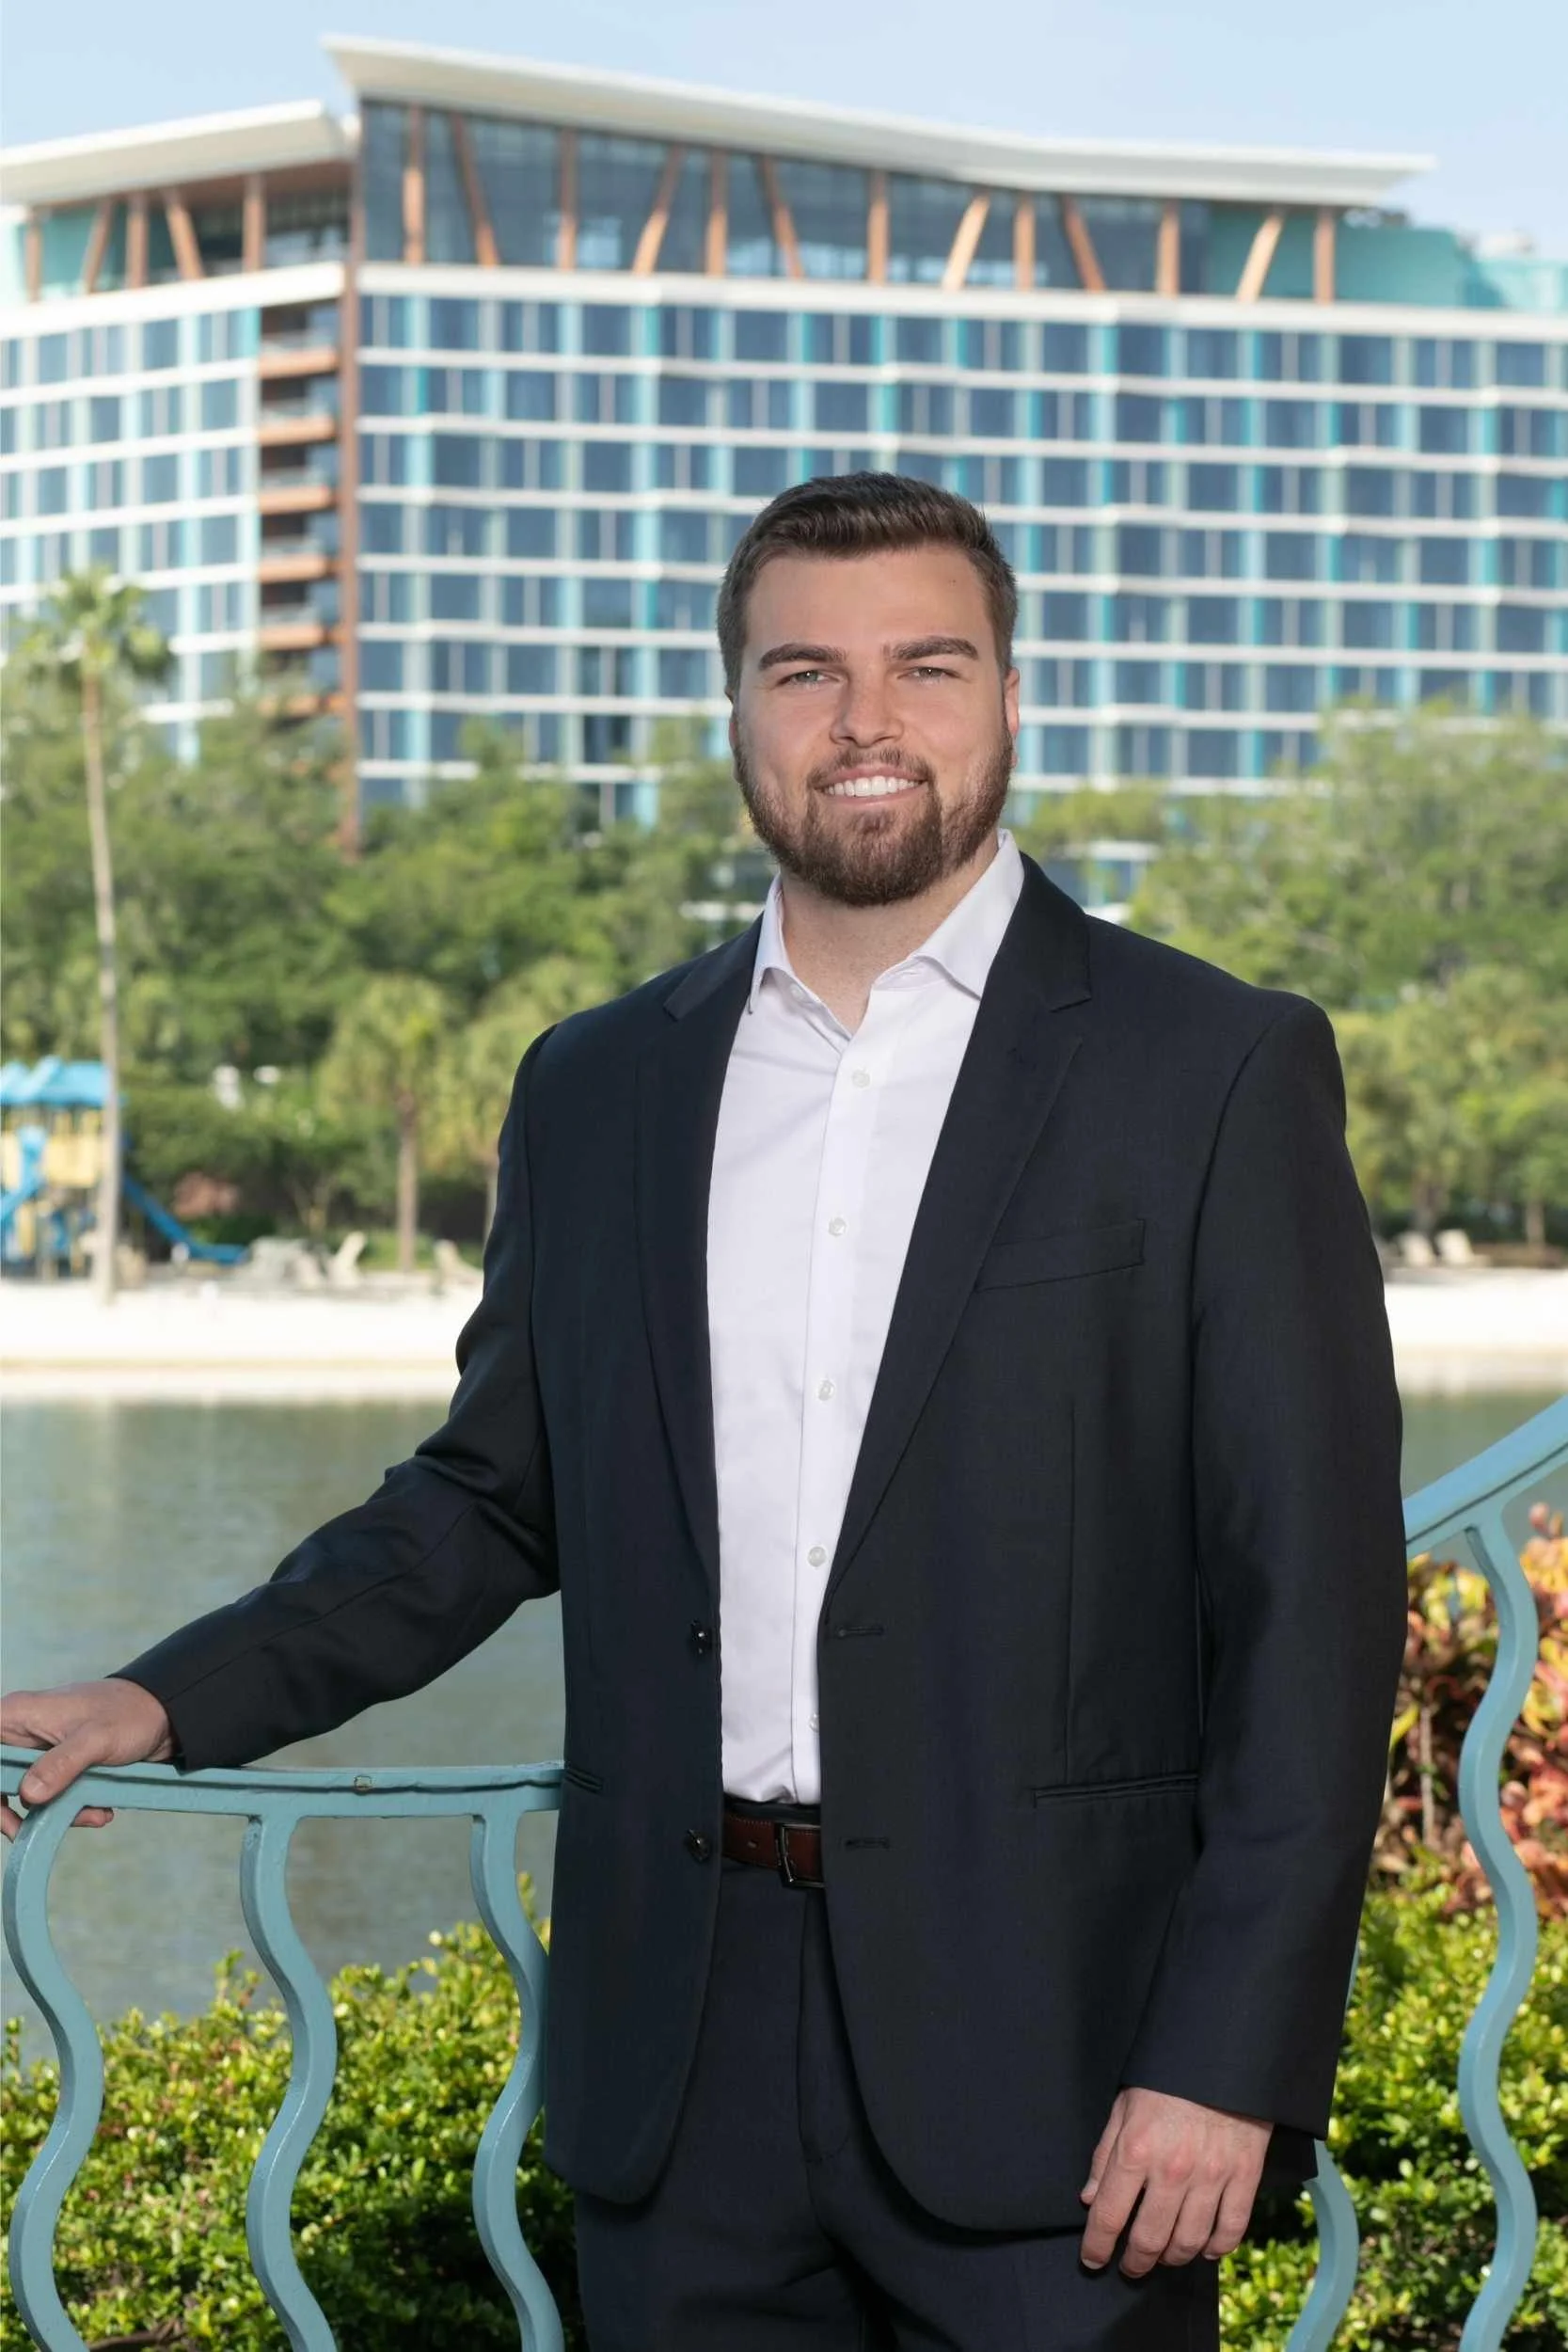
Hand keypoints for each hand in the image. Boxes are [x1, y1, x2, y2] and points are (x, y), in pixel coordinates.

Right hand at [1, 1680, 173, 1840]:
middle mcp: (19, 1733)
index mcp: (16, 1715)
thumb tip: (28, 1796)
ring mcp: (36, 1753)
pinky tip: (99, 1812)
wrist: (165, 1716)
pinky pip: (47, 1799)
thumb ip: (62, 1764)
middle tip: (27, 1833)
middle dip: (12, 1811)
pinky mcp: (55, 1768)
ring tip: (92, 1816)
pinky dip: (67, 1812)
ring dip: (50, 1815)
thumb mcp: (97, 1739)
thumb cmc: (130, 1714)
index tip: (1, 1809)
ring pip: (21, 1796)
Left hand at [1078, 2085, 1268, 2275]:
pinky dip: (1218, 2249)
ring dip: (1173, 2258)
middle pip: (1150, 2239)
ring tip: (1164, 2258)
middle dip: (1135, 2262)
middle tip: (1130, 2267)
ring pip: (1189, 2241)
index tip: (1093, 2260)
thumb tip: (1090, 2198)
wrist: (1222, 2055)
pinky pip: (1231, 2229)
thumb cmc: (1166, 2079)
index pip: (1109, 2216)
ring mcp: (1211, 2177)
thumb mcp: (1124, 2107)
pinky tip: (1206, 2250)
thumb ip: (1105, 2155)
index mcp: (1136, 2150)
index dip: (1097, 2246)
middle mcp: (1172, 2171)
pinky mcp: (1244, 2176)